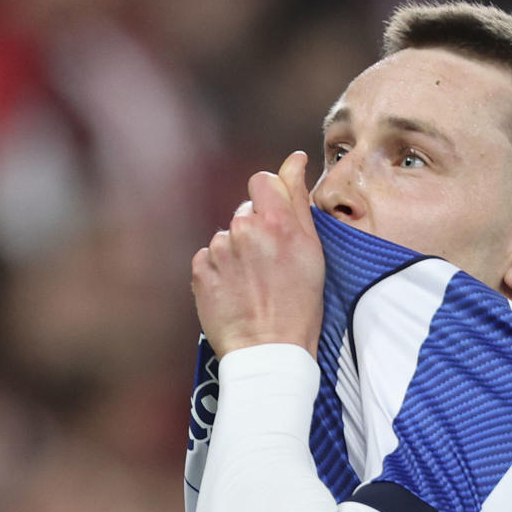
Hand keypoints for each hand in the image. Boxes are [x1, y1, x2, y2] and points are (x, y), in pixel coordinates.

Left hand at [193, 151, 324, 356]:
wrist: (268, 351)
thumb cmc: (298, 305)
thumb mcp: (312, 250)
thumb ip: (298, 199)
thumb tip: (294, 160)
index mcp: (277, 222)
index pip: (261, 181)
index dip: (269, 198)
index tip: (275, 219)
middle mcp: (244, 230)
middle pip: (245, 212)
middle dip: (255, 231)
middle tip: (270, 265)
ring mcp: (219, 250)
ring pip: (226, 237)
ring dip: (237, 253)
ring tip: (253, 284)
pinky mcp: (199, 270)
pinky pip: (208, 258)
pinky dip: (218, 271)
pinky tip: (234, 291)